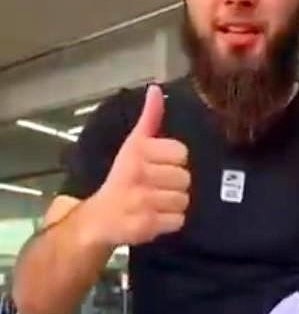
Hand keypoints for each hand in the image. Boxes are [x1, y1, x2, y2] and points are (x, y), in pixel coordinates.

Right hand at [90, 85, 190, 246]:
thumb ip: (148, 119)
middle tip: (155, 188)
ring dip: (173, 204)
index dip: (173, 162)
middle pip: (185, 178)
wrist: (98, 219)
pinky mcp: (147, 224)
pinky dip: (170, 222)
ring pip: (184, 200)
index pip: (181, 153)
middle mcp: (140, 174)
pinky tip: (155, 218)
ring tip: (156, 204)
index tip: (157, 167)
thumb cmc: (121, 179)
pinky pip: (179, 220)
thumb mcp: (132, 146)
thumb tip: (156, 88)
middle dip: (174, 185)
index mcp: (137, 151)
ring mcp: (143, 201)